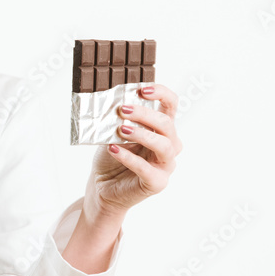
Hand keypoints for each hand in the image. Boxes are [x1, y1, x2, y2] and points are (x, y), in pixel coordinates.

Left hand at [85, 84, 181, 218]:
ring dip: (142, 134)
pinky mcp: (157, 182)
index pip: (171, 105)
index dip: (161, 94)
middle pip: (166, 124)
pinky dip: (128, 157)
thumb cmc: (112, 157)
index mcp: (161, 129)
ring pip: (163, 145)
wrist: (103, 186)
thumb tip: (114, 106)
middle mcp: (169, 145)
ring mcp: (165, 165)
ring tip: (121, 129)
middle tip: (122, 109)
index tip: (142, 89)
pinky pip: (146, 168)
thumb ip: (119, 121)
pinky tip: (113, 149)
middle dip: (144, 114)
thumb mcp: (114, 134)